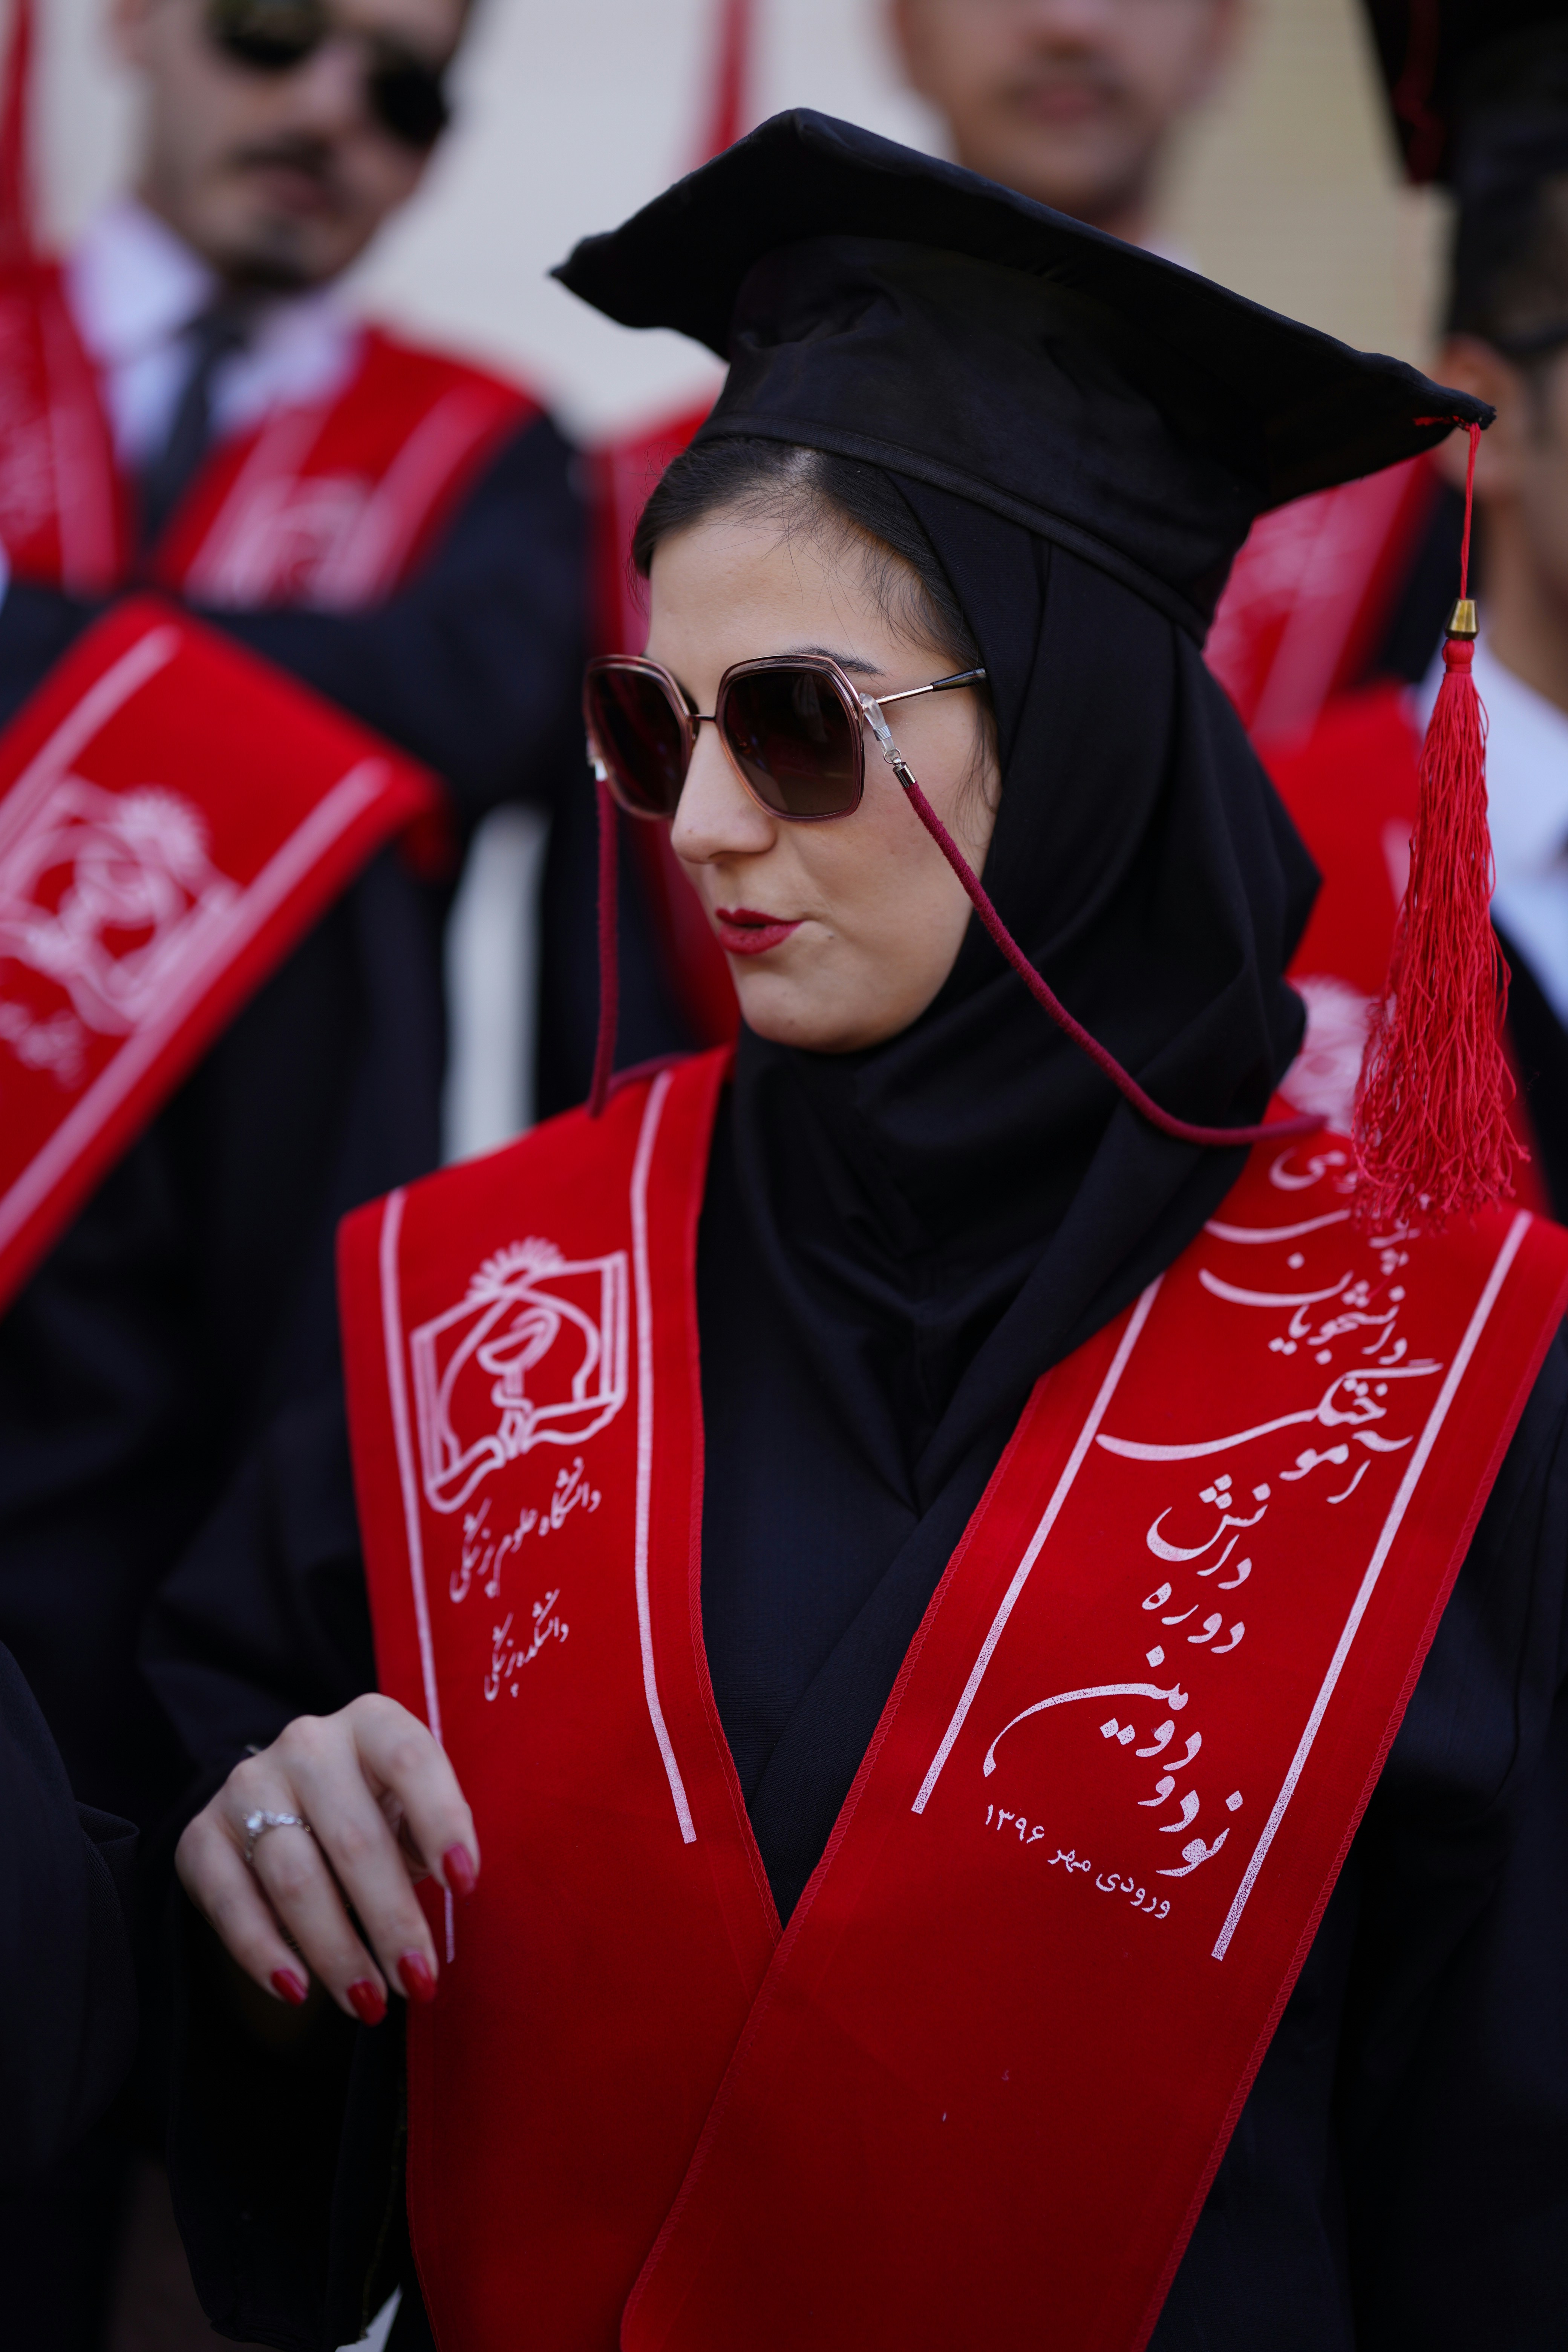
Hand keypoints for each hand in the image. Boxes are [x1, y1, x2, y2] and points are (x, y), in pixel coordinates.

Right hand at [176, 1695, 478, 2022]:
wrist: (285, 1810)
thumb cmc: (373, 1815)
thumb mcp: (410, 1811)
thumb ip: (431, 1834)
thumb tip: (456, 1883)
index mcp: (370, 1723)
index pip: (410, 1760)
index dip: (441, 1821)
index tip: (465, 1885)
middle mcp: (307, 1744)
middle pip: (354, 1837)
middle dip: (391, 1920)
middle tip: (419, 1982)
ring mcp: (248, 1786)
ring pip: (295, 1878)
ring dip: (336, 1950)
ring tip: (370, 2003)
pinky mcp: (201, 1836)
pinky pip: (232, 1902)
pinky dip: (264, 1953)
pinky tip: (298, 1991)